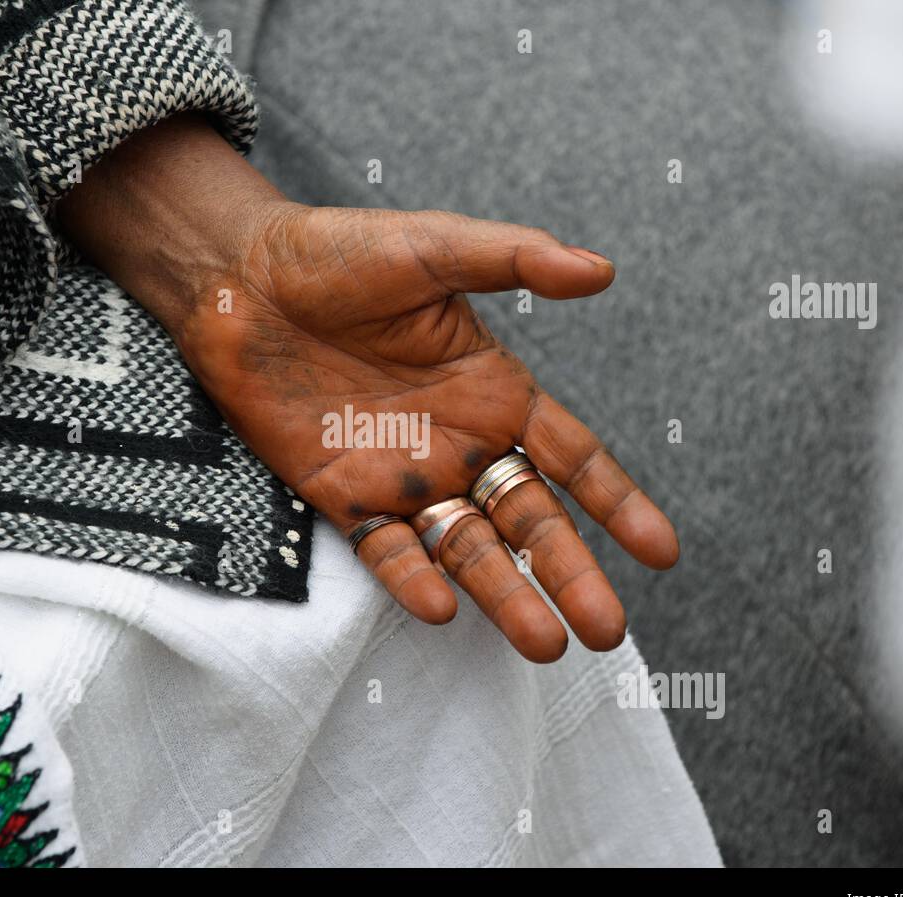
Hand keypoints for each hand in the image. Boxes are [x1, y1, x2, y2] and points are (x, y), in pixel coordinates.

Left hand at [59, 114, 677, 661]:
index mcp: (494, 392)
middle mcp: (459, 444)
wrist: (240, 277)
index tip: (663, 553)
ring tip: (546, 644)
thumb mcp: (436, 246)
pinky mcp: (341, 495)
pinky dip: (412, 578)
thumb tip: (602, 269)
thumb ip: (515, 259)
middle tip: (609, 631)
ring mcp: (402, 476)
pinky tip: (441, 608)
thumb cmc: (341, 252)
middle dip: (571, 574)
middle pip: (529, 521)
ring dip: (505, 596)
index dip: (618, 504)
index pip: (573, 459)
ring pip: (467, 549)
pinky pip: (385, 549)